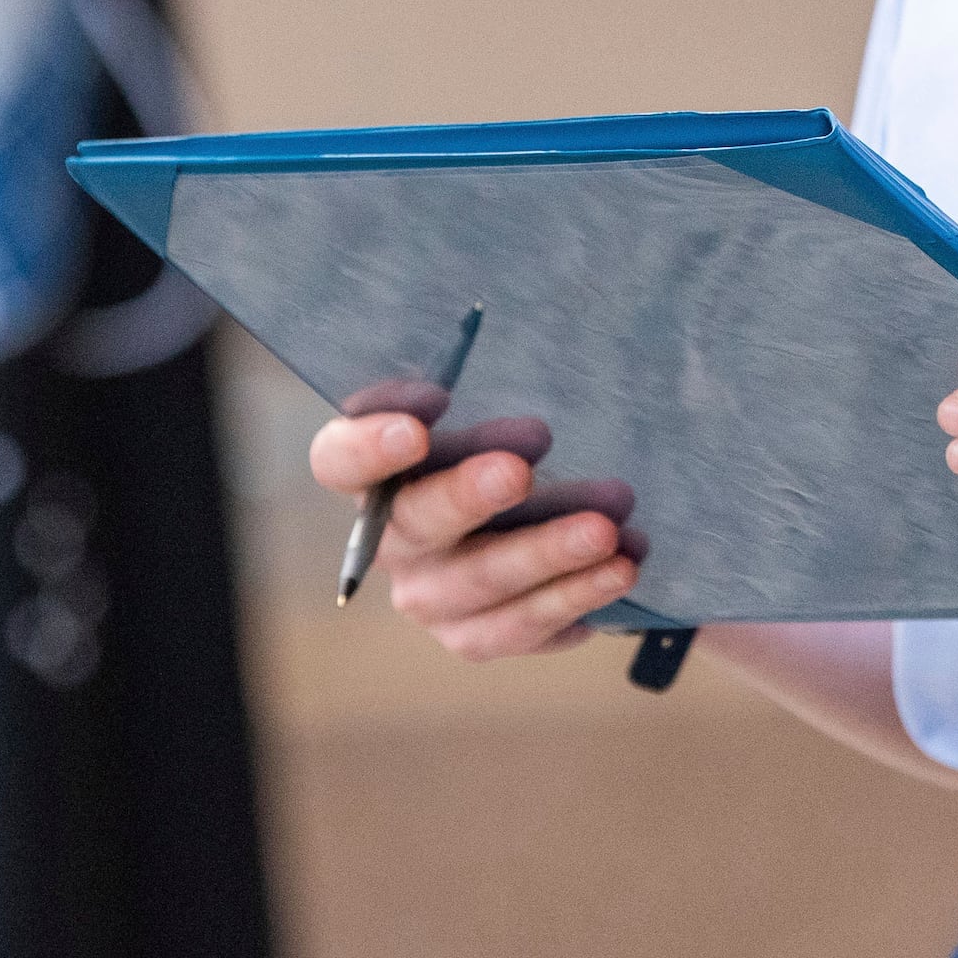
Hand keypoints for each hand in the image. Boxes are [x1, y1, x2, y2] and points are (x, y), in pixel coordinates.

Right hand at [305, 405, 646, 660]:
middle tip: (519, 470)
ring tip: (607, 532)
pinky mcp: (473, 634)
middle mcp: (392, 539)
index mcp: (377, 471)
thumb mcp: (501, 402)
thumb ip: (499, 379)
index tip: (418, 425)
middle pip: (415, 523)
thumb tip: (550, 323)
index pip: (339, 459)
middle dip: (467, 496)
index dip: (368, 446)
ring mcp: (430, 595)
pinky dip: (572, 600)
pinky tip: (618, 572)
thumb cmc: (515, 437)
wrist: (543, 515)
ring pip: (478, 583)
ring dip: (544, 556)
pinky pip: (519, 627)